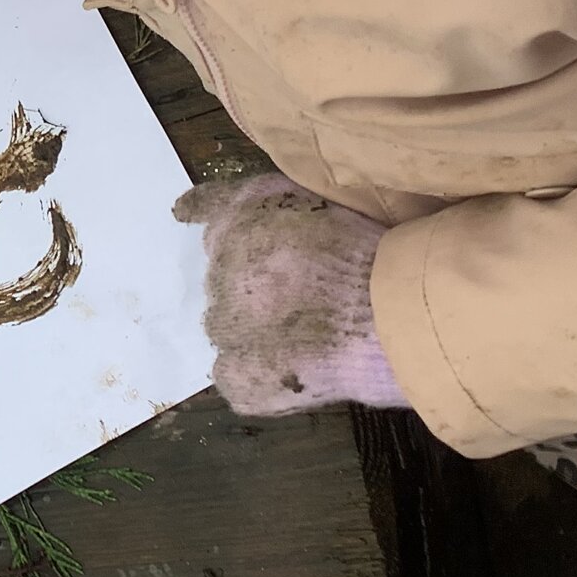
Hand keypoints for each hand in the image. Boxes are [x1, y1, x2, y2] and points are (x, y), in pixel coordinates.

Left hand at [172, 174, 409, 415]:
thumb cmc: (373, 255)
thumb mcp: (324, 200)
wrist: (393, 316)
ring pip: (226, 325)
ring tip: (308, 335)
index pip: (209, 209)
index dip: (200, 212)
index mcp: (243, 217)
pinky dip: (256, 373)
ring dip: (252, 328)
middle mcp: (221, 267)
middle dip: (252, 283)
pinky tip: (294, 367)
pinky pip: (232, 373)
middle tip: (306, 296)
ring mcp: (226, 325)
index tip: (184, 214)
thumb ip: (269, 200)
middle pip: (223, 275)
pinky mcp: (239, 375)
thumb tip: (208, 213)